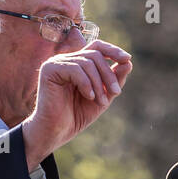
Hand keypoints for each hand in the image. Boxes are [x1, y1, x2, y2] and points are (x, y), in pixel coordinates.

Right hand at [21, 40, 131, 170]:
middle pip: (95, 55)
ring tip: (101, 102)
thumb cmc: (77, 115)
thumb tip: (128, 62)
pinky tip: (89, 97)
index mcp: (78, 63)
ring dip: (99, 84)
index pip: (96, 47)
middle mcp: (67, 60)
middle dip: (109, 74)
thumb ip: (114, 79)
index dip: (113, 50)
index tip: (127, 59)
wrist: (57, 131)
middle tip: (116, 93)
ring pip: (87, 63)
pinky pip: (75, 69)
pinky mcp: (49, 70)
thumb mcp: (103, 96)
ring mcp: (56, 63)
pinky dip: (86, 84)